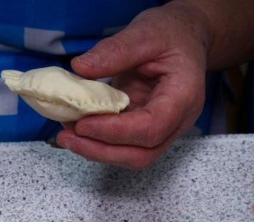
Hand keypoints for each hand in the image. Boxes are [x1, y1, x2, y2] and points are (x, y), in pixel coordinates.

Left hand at [55, 0, 210, 169]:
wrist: (187, 38)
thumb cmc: (172, 34)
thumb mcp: (145, 32)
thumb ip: (115, 50)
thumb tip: (80, 68)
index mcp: (184, 97)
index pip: (151, 127)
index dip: (115, 132)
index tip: (82, 124)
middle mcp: (178, 122)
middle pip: (142, 154)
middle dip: (101, 151)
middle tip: (67, 137)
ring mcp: (164, 130)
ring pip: (132, 156)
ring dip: (97, 150)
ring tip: (67, 133)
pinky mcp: (148, 130)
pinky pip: (125, 146)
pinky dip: (99, 141)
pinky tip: (78, 127)